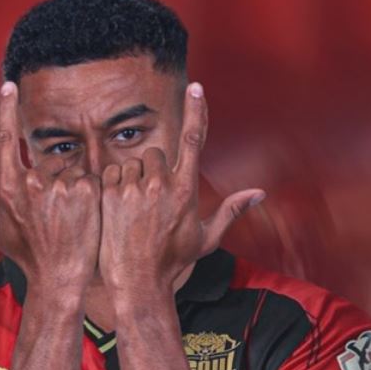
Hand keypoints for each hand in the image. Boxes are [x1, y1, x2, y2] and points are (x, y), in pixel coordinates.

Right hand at [0, 82, 100, 293]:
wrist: (59, 278)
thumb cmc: (26, 256)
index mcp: (9, 187)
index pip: (8, 137)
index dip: (7, 109)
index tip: (9, 86)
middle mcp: (33, 182)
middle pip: (49, 161)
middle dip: (55, 179)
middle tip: (59, 212)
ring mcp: (60, 185)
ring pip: (71, 169)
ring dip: (73, 186)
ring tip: (72, 217)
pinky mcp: (86, 191)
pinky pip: (90, 177)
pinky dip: (90, 191)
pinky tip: (87, 214)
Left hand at [98, 82, 265, 294]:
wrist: (138, 281)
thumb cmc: (172, 262)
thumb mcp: (206, 239)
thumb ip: (230, 211)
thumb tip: (259, 193)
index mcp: (186, 190)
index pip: (194, 139)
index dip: (196, 111)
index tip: (196, 87)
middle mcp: (161, 184)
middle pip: (157, 153)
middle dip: (153, 169)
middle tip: (150, 200)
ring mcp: (134, 188)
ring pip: (133, 163)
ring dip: (133, 178)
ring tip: (133, 209)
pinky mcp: (111, 195)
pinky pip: (111, 172)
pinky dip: (113, 184)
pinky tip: (117, 207)